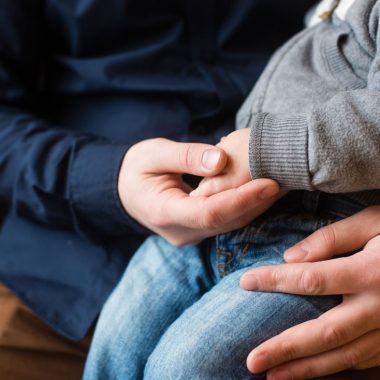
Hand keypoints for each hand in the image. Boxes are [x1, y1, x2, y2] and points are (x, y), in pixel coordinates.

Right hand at [118, 138, 280, 245]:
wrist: (125, 190)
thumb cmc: (136, 168)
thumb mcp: (154, 153)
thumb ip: (185, 156)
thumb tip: (221, 159)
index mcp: (164, 212)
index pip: (209, 212)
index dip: (241, 199)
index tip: (269, 182)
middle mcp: (180, 231)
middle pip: (226, 221)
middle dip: (257, 202)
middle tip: (286, 178)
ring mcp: (190, 235)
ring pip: (230, 224)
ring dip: (256, 206)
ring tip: (282, 183)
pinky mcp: (198, 231)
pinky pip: (227, 222)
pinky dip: (246, 207)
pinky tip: (263, 192)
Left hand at [240, 206, 379, 378]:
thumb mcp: (375, 222)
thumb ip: (333, 238)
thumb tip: (291, 257)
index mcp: (372, 272)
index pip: (311, 279)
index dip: (274, 281)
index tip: (245, 282)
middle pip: (325, 333)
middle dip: (286, 349)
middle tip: (252, 361)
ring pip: (344, 357)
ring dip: (306, 370)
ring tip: (272, 377)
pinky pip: (363, 362)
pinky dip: (334, 371)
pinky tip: (309, 374)